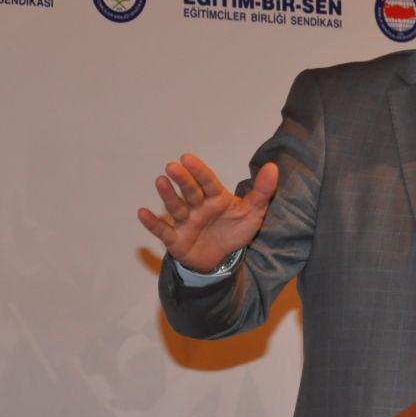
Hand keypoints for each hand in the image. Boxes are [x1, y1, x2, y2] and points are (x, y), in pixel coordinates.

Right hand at [136, 153, 278, 272]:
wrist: (222, 259)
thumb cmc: (234, 231)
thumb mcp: (254, 212)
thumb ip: (263, 191)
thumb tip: (273, 167)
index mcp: (216, 198)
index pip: (208, 182)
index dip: (199, 171)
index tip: (187, 157)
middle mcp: (198, 207)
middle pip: (190, 192)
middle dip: (182, 180)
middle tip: (172, 166)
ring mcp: (185, 222)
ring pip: (176, 207)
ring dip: (167, 196)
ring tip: (160, 181)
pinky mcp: (176, 239)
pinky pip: (163, 231)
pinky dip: (152, 223)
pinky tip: (142, 212)